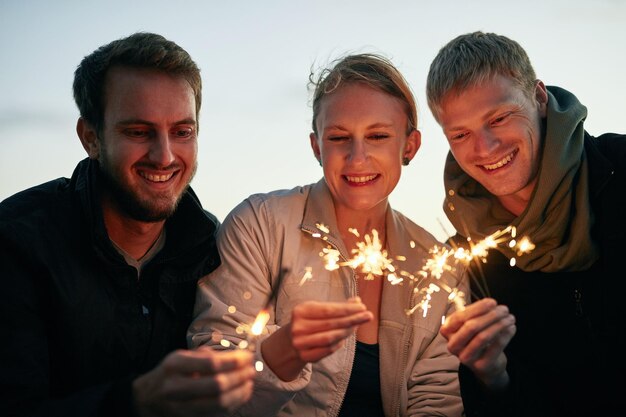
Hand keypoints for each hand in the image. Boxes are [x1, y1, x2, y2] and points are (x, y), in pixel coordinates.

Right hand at [133, 347, 254, 416]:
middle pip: (217, 385)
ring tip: (250, 382)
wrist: (146, 399)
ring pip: (219, 403)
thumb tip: (239, 357)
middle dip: (240, 377)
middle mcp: (175, 387)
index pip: (211, 364)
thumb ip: (207, 356)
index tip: (248, 356)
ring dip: (240, 393)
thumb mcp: (182, 357)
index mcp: (175, 365)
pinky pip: (217, 414)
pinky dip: (234, 403)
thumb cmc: (171, 374)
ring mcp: (180, 407)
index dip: (234, 361)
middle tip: (252, 370)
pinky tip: (242, 394)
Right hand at [261, 297, 372, 380]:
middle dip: (352, 319)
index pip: (328, 309)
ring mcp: (300, 342)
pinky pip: (328, 349)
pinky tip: (345, 337)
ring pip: (331, 337)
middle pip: (331, 323)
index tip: (363, 307)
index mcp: (301, 311)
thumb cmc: (309, 321)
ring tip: (358, 325)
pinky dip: (339, 343)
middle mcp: (298, 327)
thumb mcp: (319, 310)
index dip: (347, 309)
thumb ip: (338, 306)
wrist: (290, 340)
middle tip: (368, 316)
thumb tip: (358, 302)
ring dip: (347, 331)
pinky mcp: (305, 356)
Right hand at [440, 298, 515, 388]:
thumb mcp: (470, 325)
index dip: (477, 308)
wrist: (484, 364)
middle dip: (490, 316)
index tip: (492, 302)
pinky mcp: (481, 365)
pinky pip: (496, 347)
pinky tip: (512, 328)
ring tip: (510, 318)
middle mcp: (453, 345)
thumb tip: (492, 304)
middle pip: (471, 327)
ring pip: (483, 337)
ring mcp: (466, 357)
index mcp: (447, 332)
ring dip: (500, 324)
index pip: (460, 317)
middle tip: (504, 309)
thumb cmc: (475, 338)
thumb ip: (476, 314)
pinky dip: (506, 335)